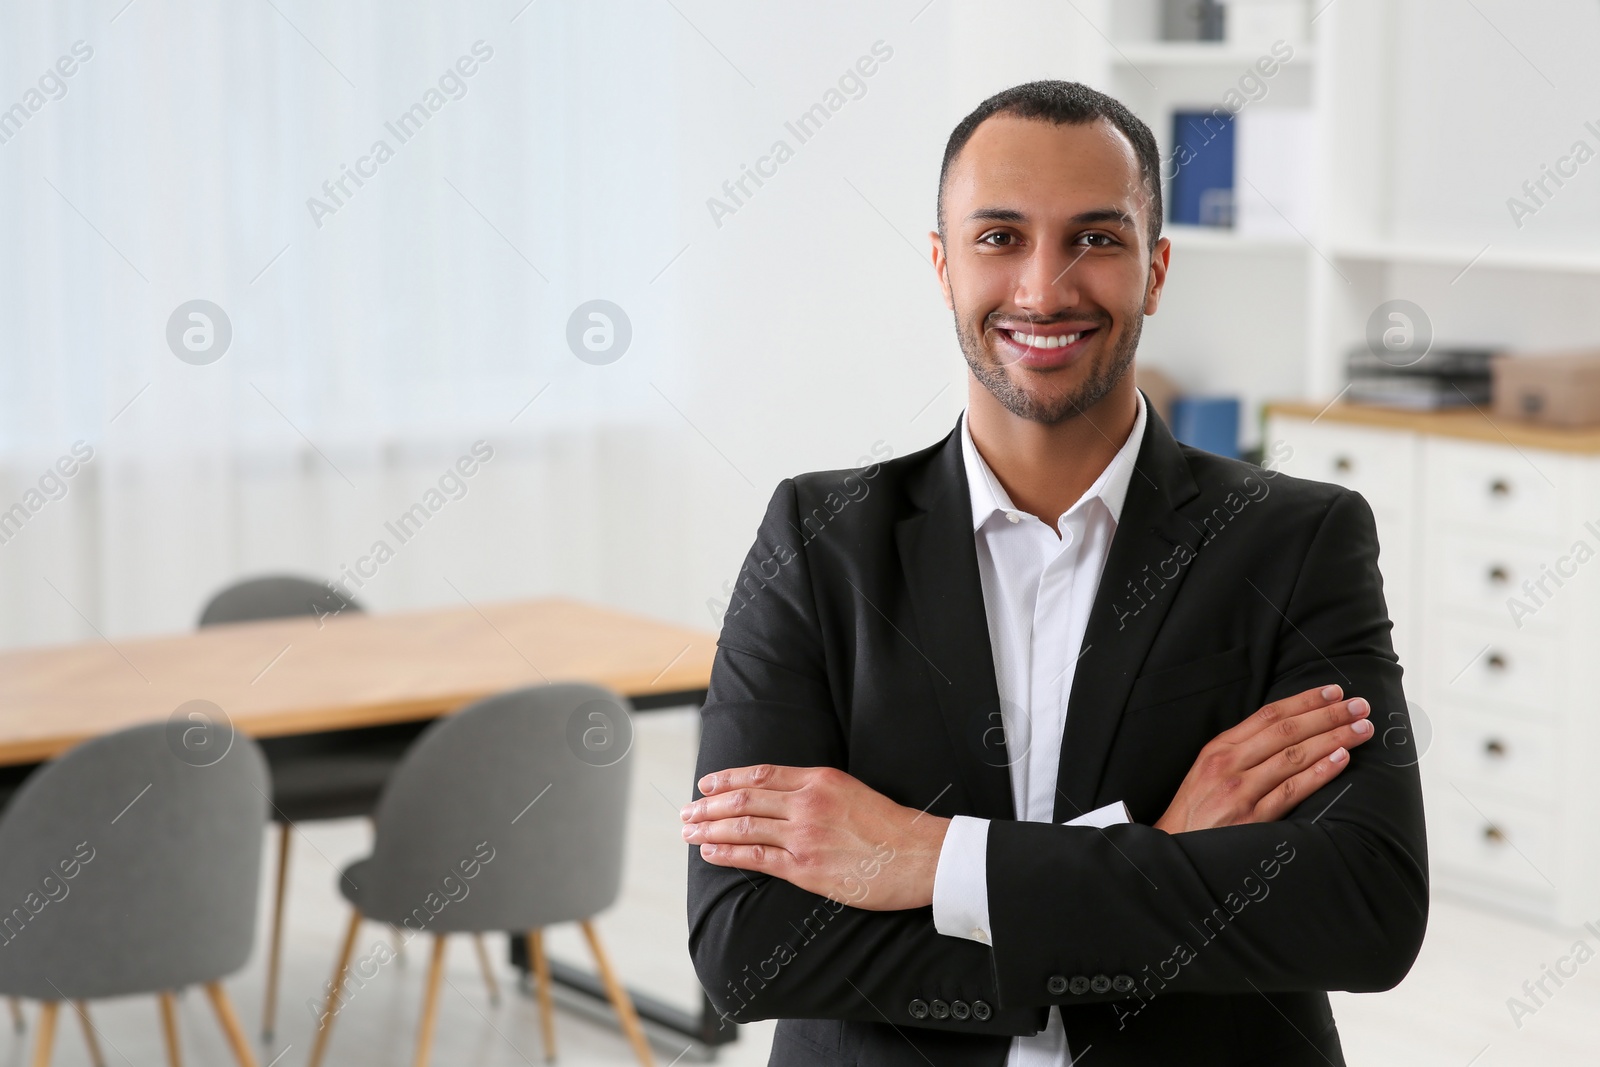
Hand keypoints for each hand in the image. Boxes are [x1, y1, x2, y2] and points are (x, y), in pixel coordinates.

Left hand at [682, 765, 949, 910]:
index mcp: (819, 779)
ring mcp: (803, 835)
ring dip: (709, 828)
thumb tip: (785, 795)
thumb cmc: (892, 827)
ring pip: (743, 826)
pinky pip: (755, 857)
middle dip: (708, 805)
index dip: (728, 779)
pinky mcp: (805, 867)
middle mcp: (806, 802)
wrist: (919, 856)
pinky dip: (727, 853)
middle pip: (744, 799)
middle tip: (686, 810)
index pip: (761, 774)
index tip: (706, 783)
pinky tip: (709, 851)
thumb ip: (817, 790)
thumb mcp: (852, 791)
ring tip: (688, 830)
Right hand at [1154, 684, 1373, 833]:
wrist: (1173, 849)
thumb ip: (1241, 752)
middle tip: (1359, 706)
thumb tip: (1285, 734)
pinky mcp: (1251, 819)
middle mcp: (1229, 764)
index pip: (1269, 715)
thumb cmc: (1196, 811)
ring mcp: (1240, 791)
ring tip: (1361, 730)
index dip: (1304, 700)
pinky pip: (1291, 790)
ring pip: (1293, 756)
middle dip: (1327, 715)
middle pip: (1286, 731)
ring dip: (1333, 738)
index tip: (1333, 692)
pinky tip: (1341, 759)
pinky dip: (1319, 772)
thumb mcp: (1207, 771)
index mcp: (1219, 749)